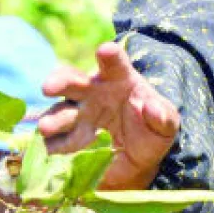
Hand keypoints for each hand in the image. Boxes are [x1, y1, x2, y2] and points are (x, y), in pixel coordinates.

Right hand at [37, 42, 179, 189]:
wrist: (138, 161)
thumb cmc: (151, 131)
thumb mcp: (166, 126)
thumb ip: (164, 117)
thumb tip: (153, 109)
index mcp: (118, 79)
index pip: (113, 63)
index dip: (109, 56)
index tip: (105, 51)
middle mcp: (92, 93)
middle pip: (72, 81)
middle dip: (60, 81)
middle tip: (49, 87)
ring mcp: (76, 116)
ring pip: (58, 112)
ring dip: (52, 120)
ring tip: (47, 127)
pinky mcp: (66, 140)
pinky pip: (54, 141)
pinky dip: (51, 145)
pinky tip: (51, 151)